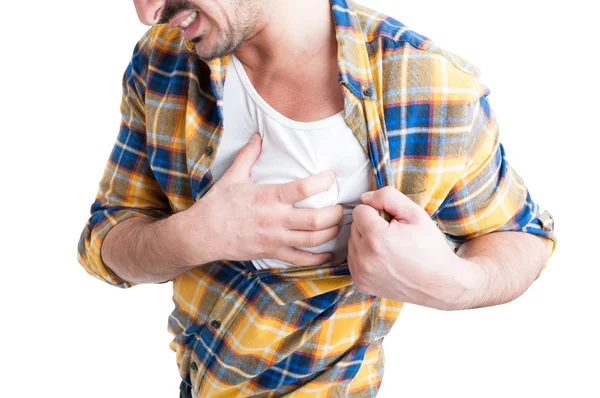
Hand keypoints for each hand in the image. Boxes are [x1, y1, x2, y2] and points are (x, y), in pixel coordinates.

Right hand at [179, 133, 343, 265]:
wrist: (202, 234)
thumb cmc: (217, 205)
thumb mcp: (233, 176)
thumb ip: (249, 156)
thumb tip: (258, 136)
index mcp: (268, 197)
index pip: (304, 189)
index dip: (323, 182)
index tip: (331, 177)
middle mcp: (276, 219)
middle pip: (316, 219)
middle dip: (335, 213)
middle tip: (341, 207)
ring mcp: (275, 238)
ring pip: (313, 240)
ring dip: (331, 233)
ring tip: (339, 225)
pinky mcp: (272, 253)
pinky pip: (301, 259)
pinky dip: (318, 258)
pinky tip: (328, 253)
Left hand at [347, 187, 479, 309]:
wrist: (439, 284)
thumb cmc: (429, 247)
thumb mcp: (415, 214)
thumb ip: (387, 197)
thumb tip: (364, 197)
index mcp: (376, 238)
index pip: (359, 211)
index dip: (377, 212)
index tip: (392, 222)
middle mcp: (364, 258)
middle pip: (354, 227)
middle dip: (370, 226)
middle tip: (393, 236)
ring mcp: (361, 273)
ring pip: (352, 243)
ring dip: (366, 241)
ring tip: (389, 249)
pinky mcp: (361, 283)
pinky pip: (354, 260)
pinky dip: (365, 257)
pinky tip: (384, 261)